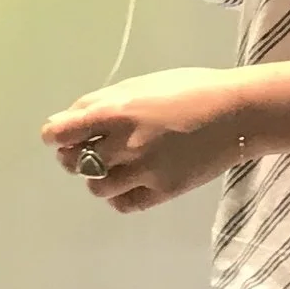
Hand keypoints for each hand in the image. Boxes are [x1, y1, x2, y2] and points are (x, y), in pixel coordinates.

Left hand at [42, 69, 250, 213]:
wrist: (235, 113)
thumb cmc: (187, 89)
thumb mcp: (139, 85)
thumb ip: (103, 102)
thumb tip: (71, 119)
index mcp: (116, 111)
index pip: (62, 133)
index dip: (54, 136)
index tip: (56, 137)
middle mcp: (124, 144)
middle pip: (75, 162)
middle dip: (73, 156)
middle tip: (84, 150)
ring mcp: (144, 171)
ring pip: (96, 186)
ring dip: (97, 176)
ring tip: (111, 166)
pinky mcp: (163, 191)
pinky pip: (123, 203)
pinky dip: (117, 195)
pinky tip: (127, 182)